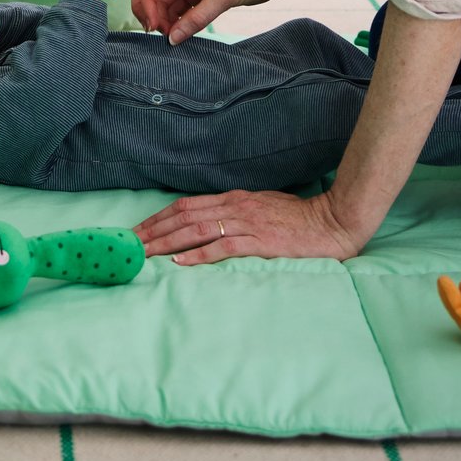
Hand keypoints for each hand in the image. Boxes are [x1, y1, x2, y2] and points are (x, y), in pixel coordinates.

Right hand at [130, 0, 290, 43]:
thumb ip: (195, 20)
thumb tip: (172, 40)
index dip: (147, 1)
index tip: (153, 24)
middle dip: (149, 9)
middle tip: (155, 32)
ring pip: (163, 0)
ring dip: (162, 18)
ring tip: (170, 36)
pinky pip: (177, 6)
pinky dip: (175, 19)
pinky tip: (178, 32)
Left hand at [133, 188, 363, 263]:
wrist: (332, 223)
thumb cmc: (298, 219)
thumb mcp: (260, 208)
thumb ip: (235, 214)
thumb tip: (208, 223)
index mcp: (233, 199)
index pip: (185, 205)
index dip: (158, 217)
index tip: (138, 230)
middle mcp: (234, 207)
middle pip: (183, 216)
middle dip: (153, 230)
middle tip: (129, 244)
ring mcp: (246, 224)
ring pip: (196, 229)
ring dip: (167, 242)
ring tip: (145, 253)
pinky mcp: (259, 242)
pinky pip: (223, 247)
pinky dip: (198, 254)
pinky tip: (180, 261)